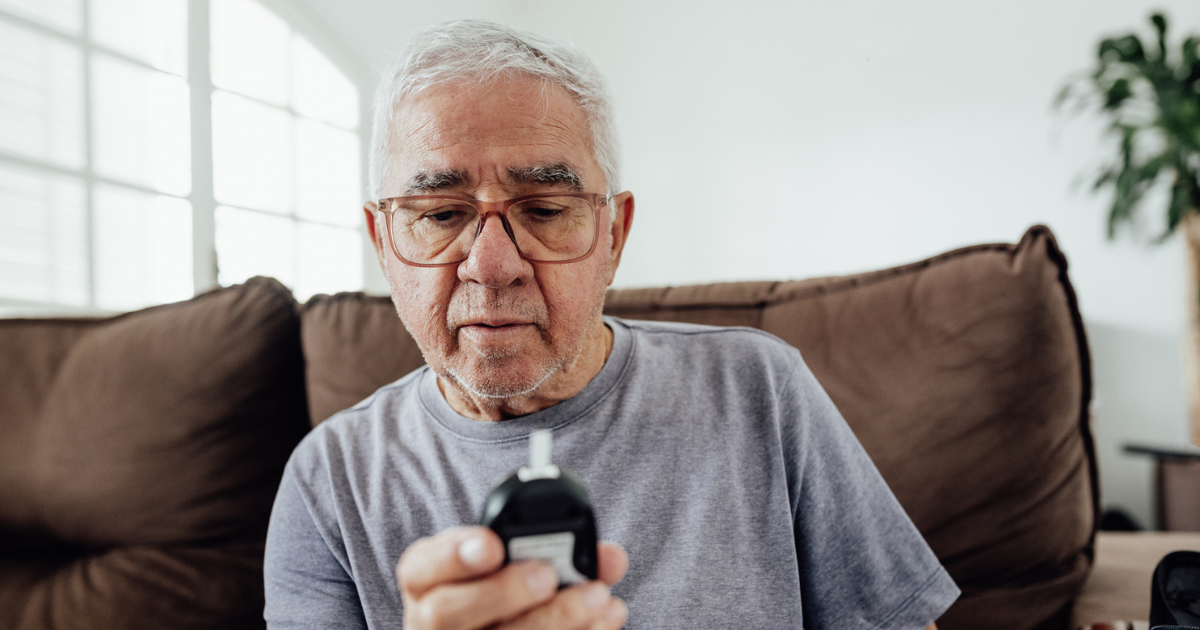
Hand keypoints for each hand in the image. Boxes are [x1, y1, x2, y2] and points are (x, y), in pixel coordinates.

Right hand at [397, 526, 628, 629]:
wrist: (491, 625)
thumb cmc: (504, 589)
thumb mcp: (510, 559)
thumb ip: (552, 547)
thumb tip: (611, 557)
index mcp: (425, 581)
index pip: (419, 567)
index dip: (455, 555)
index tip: (494, 544)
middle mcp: (429, 624)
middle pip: (447, 613)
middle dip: (502, 592)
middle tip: (547, 576)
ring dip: (553, 621)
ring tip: (598, 598)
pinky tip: (603, 623)